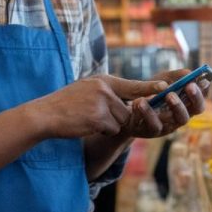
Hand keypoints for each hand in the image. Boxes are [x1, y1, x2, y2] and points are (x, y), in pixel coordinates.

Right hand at [29, 75, 167, 138]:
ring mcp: (101, 102)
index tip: (165, 87)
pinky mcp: (98, 117)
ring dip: (108, 125)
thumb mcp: (86, 89)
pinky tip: (86, 125)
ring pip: (120, 121)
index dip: (149, 87)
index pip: (131, 85)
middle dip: (116, 117)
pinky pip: (111, 130)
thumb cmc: (65, 104)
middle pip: (126, 109)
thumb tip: (125, 101)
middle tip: (94, 115)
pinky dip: (101, 131)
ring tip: (88, 119)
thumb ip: (105, 91)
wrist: (45, 114)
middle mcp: (104, 89)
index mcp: (102, 80)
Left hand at [119, 68, 208, 138]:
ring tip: (165, 95)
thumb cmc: (151, 91)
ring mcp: (163, 127)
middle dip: (183, 104)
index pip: (197, 105)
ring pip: (170, 122)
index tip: (195, 83)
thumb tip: (189, 73)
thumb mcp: (163, 79)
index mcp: (184, 107)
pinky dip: (146, 112)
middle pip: (186, 117)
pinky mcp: (149, 131)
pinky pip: (151, 125)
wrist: (126, 105)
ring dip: (169, 108)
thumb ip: (176, 76)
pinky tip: (140, 101)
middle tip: (179, 91)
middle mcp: (176, 120)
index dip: (199, 96)